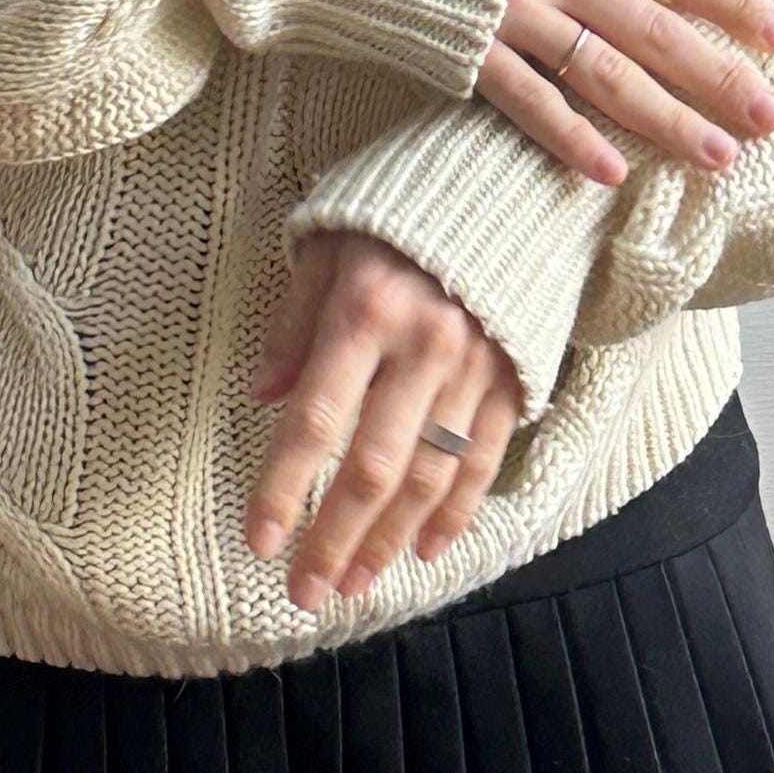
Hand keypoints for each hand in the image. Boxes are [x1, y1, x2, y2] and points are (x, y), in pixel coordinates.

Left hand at [244, 230, 522, 611]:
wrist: (504, 179)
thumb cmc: (396, 211)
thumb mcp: (329, 243)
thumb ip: (294, 322)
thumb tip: (261, 396)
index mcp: (366, 310)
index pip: (316, 419)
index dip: (285, 487)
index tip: (259, 540)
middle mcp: (423, 346)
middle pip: (372, 467)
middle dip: (333, 538)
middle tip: (304, 593)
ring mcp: (475, 368)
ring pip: (428, 477)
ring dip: (387, 540)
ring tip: (353, 583)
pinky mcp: (514, 379)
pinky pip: (484, 463)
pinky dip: (455, 514)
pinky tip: (424, 552)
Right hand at [476, 0, 773, 186]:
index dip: (732, 2)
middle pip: (655, 30)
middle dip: (719, 76)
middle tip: (769, 119)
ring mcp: (511, 13)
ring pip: (607, 74)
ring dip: (667, 119)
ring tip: (716, 157)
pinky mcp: (466, 49)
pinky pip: (528, 100)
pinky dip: (570, 137)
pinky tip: (608, 172)